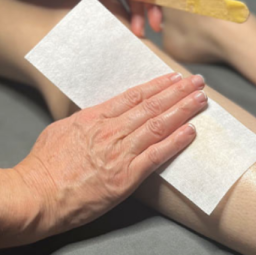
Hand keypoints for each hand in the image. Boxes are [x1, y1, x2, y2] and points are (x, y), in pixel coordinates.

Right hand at [8, 73, 205, 246]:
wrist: (38, 194)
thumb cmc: (46, 163)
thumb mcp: (63, 130)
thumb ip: (86, 119)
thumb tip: (101, 113)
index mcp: (96, 117)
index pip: (134, 96)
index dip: (157, 85)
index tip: (173, 78)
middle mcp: (112, 131)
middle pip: (152, 106)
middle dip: (177, 92)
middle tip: (197, 82)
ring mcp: (121, 153)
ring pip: (158, 125)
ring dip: (182, 111)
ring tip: (200, 100)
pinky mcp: (126, 176)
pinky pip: (156, 155)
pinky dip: (175, 142)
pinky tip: (190, 132)